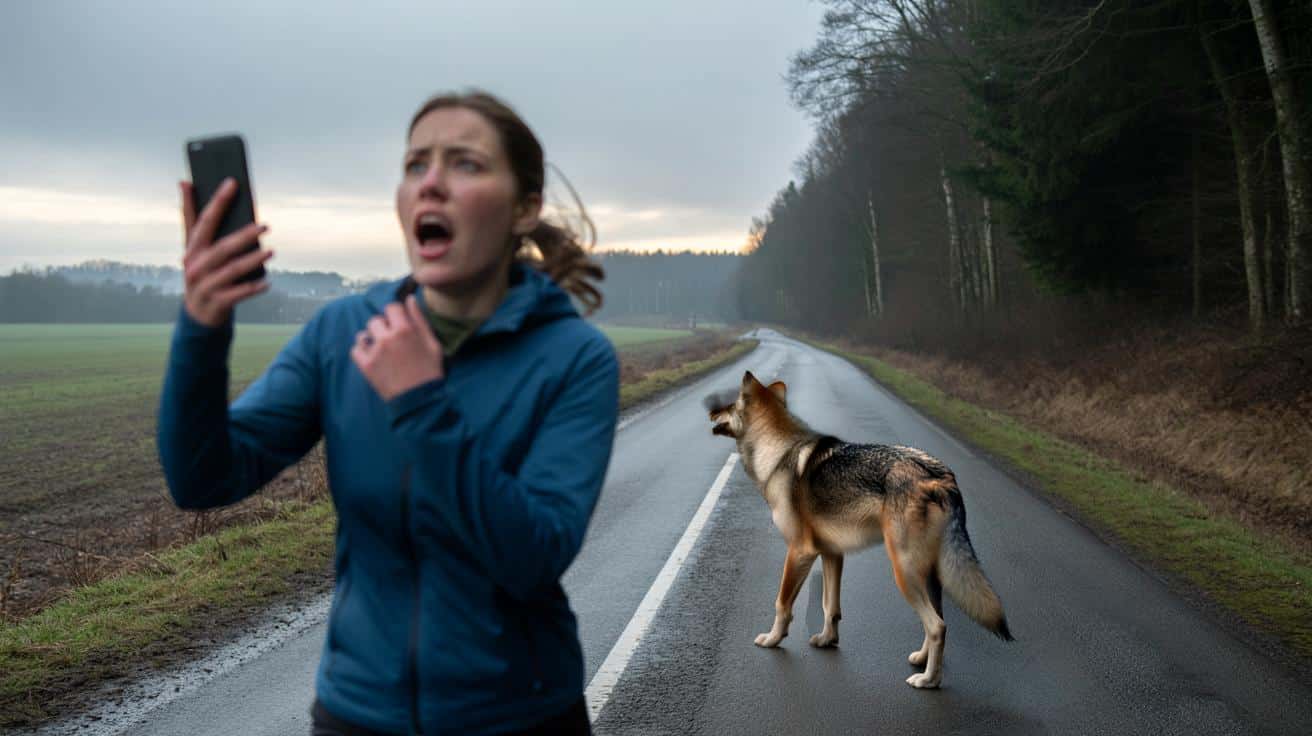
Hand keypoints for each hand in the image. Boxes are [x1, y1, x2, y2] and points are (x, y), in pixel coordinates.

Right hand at [180, 178, 273, 326]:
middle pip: (223, 247)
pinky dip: (253, 288)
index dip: (218, 201)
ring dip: (253, 260)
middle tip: (265, 225)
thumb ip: (191, 216)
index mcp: (191, 249)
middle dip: (244, 235)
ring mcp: (206, 285)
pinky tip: (267, 282)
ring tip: (270, 251)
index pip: (205, 221)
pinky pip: (238, 293)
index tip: (233, 183)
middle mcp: (196, 266)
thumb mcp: (193, 247)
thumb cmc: (200, 271)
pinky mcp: (217, 302)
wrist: (197, 313)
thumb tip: (184, 182)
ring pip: (232, 270)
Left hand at [351, 295, 444, 400]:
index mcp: (405, 329)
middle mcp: (387, 337)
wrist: (419, 399)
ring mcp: (374, 351)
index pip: (391, 307)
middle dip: (383, 327)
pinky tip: (372, 357)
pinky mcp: (366, 365)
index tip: (399, 323)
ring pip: (363, 334)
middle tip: (391, 340)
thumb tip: (409, 299)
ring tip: (380, 350)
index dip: (395, 314)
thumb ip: (419, 319)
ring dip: (370, 339)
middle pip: (376, 320)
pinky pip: (355, 349)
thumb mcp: (432, 343)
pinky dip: (362, 352)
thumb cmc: (430, 370)